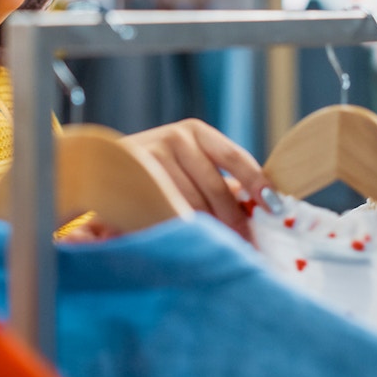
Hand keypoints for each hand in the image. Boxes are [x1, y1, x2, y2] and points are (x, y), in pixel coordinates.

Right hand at [122, 119, 275, 240]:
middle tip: (244, 244)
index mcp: (196, 132)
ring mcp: (152, 154)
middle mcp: (175, 137)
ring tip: (214, 244)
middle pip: (216, 188)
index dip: (257, 183)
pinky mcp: (135, 176)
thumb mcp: (186, 165)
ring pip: (192, 204)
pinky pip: (168, 209)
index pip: (235, 157)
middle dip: (232, 220)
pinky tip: (186, 237)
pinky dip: (180, 226)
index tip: (275, 207)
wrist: (101, 169)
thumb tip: (259, 209)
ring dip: (207, 228)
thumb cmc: (154, 174)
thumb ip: (217, 181)